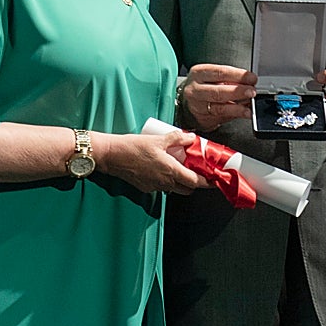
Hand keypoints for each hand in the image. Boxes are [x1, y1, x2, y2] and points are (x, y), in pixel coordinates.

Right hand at [95, 130, 211, 194]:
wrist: (112, 156)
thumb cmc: (133, 147)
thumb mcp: (158, 139)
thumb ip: (177, 138)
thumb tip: (191, 137)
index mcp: (170, 170)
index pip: (195, 182)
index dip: (207, 182)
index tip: (214, 179)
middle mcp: (164, 182)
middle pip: (187, 189)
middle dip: (195, 183)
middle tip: (197, 170)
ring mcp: (155, 187)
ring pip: (174, 188)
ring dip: (180, 181)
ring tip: (179, 166)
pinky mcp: (145, 187)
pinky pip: (161, 187)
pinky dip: (166, 180)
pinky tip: (162, 168)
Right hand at [181, 63, 256, 130]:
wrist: (190, 102)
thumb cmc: (204, 86)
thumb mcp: (213, 77)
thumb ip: (230, 79)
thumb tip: (250, 82)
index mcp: (199, 73)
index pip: (220, 72)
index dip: (237, 75)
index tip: (251, 77)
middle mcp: (195, 89)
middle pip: (218, 91)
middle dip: (238, 91)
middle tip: (252, 91)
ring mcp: (198, 105)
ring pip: (219, 106)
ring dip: (238, 106)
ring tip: (250, 105)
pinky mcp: (203, 118)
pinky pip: (222, 116)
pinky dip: (236, 113)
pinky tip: (245, 112)